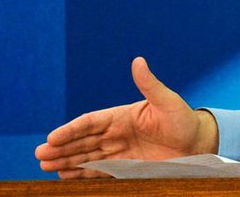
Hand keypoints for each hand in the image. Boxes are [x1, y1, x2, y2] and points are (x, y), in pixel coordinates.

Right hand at [34, 57, 218, 177]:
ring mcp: (121, 152)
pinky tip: (65, 177)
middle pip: (84, 141)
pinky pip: (100, 171)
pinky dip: (83, 174)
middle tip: (40, 156)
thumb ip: (150, 84)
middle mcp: (118, 134)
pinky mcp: (127, 168)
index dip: (71, 130)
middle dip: (62, 148)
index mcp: (123, 116)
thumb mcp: (167, 101)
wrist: (199, 143)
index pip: (90, 123)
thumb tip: (138, 61)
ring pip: (87, 157)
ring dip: (67, 162)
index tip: (52, 137)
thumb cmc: (184, 119)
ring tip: (46, 168)